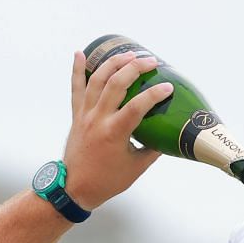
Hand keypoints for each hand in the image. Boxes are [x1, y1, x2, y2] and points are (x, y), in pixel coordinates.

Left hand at [60, 50, 171, 209]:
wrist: (74, 189)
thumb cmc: (106, 181)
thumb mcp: (135, 168)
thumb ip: (152, 149)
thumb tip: (167, 134)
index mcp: (114, 133)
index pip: (137, 106)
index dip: (154, 94)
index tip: (168, 87)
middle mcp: (98, 119)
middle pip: (116, 83)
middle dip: (135, 67)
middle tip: (151, 61)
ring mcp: (85, 114)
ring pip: (97, 80)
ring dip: (113, 63)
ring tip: (129, 54)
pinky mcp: (77, 115)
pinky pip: (75, 88)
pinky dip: (77, 70)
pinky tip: (80, 53)